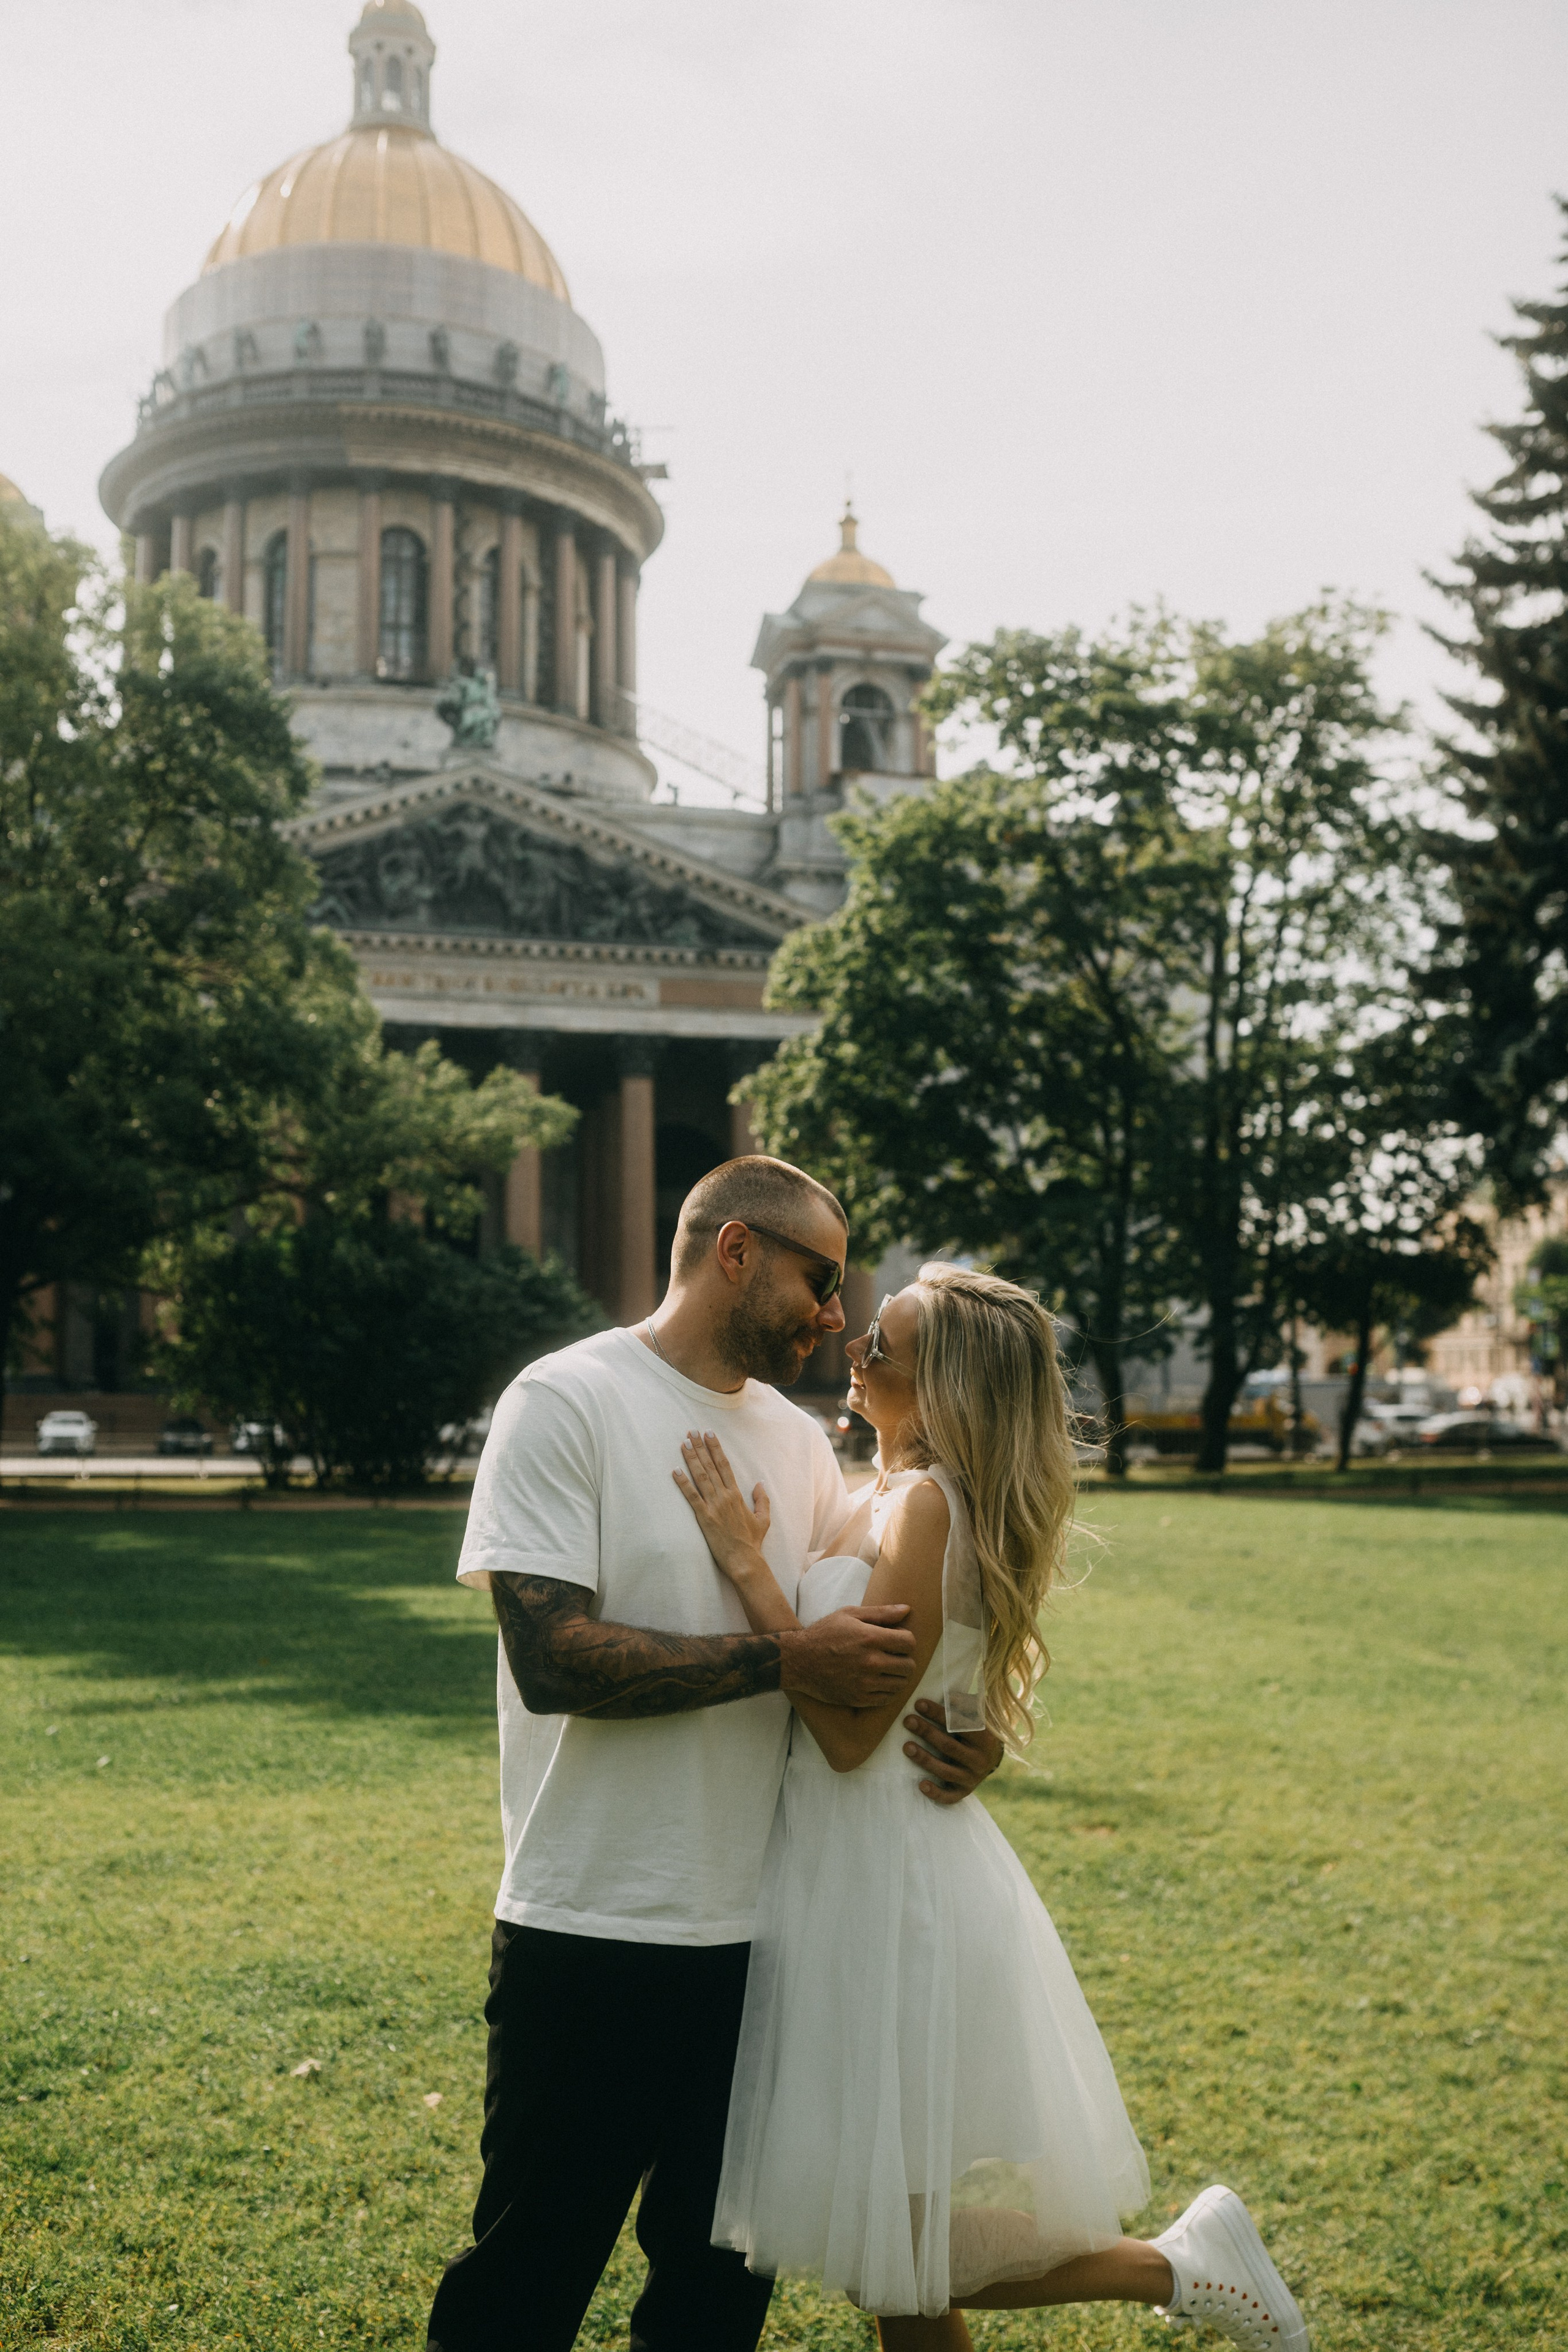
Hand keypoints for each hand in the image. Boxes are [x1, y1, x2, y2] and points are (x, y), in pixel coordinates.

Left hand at [673, 1429, 770, 1579]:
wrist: (745, 1561)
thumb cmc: (752, 1542)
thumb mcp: (763, 1519)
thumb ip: (762, 1500)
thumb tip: (760, 1483)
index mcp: (737, 1495)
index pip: (725, 1465)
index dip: (716, 1448)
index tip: (709, 1434)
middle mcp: (725, 1496)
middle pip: (711, 1466)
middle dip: (701, 1447)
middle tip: (692, 1432)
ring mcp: (714, 1506)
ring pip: (701, 1477)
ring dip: (691, 1459)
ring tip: (683, 1444)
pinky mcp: (705, 1518)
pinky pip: (692, 1497)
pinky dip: (683, 1483)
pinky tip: (675, 1471)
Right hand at [780, 1607, 916, 1706]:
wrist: (798, 1660)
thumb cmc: (824, 1633)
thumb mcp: (850, 1614)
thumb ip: (881, 1612)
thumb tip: (907, 1609)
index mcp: (870, 1638)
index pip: (909, 1642)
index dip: (906, 1639)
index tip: (896, 1639)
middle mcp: (870, 1662)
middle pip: (908, 1666)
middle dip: (904, 1658)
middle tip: (893, 1655)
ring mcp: (865, 1683)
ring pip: (901, 1683)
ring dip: (897, 1675)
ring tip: (886, 1668)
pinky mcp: (858, 1699)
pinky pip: (887, 1698)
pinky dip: (887, 1690)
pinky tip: (878, 1680)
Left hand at [903, 1697, 1003, 1806]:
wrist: (991, 1758)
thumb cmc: (976, 1731)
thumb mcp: (976, 1716)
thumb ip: (965, 1706)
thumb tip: (949, 1695)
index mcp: (985, 1739)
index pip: (960, 1725)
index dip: (939, 1714)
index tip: (919, 1703)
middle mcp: (980, 1760)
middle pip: (949, 1746)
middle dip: (927, 1732)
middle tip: (908, 1721)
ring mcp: (972, 1778)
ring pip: (946, 1771)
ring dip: (924, 1759)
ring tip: (907, 1747)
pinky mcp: (964, 1792)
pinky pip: (949, 1796)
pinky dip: (935, 1792)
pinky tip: (921, 1785)